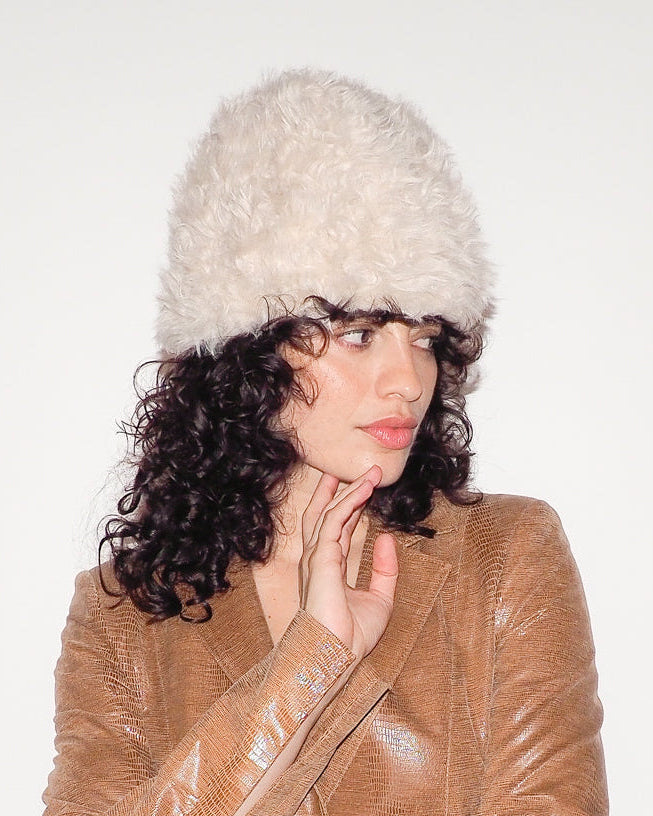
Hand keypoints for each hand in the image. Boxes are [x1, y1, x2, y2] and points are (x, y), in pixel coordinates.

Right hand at [299, 466, 398, 658]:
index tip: (364, 489)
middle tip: (346, 469)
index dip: (349, 508)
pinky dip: (348, 502)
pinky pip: (333, 521)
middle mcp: (319, 561)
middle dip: (334, 491)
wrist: (338, 656)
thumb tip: (388, 539)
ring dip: (347, 491)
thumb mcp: (380, 599)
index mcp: (329, 570)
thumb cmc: (352, 637)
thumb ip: (385, 570)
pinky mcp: (320, 558)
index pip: (336, 530)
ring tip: (368, 474)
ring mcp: (316, 558)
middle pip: (322, 515)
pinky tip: (363, 491)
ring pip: (328, 513)